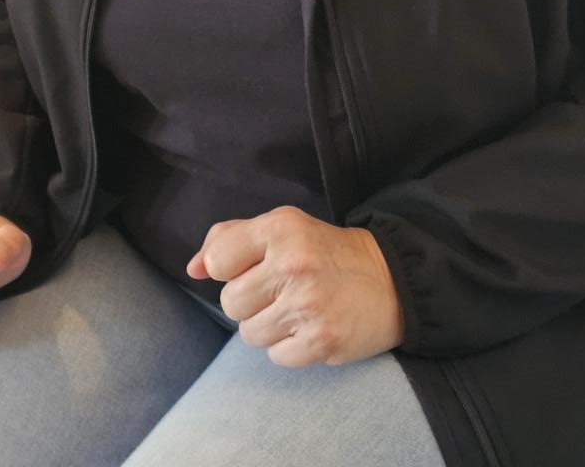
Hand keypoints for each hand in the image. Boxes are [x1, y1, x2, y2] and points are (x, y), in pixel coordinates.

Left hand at [189, 207, 402, 367]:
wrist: (391, 280)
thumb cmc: (326, 252)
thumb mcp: (283, 228)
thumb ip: (232, 239)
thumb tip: (193, 268)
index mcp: (281, 228)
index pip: (219, 259)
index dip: (229, 269)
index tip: (251, 268)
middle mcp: (293, 263)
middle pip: (231, 303)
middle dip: (250, 301)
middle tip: (280, 290)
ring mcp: (307, 305)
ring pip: (249, 334)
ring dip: (268, 326)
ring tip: (296, 308)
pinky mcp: (320, 341)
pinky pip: (275, 356)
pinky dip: (289, 347)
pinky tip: (310, 326)